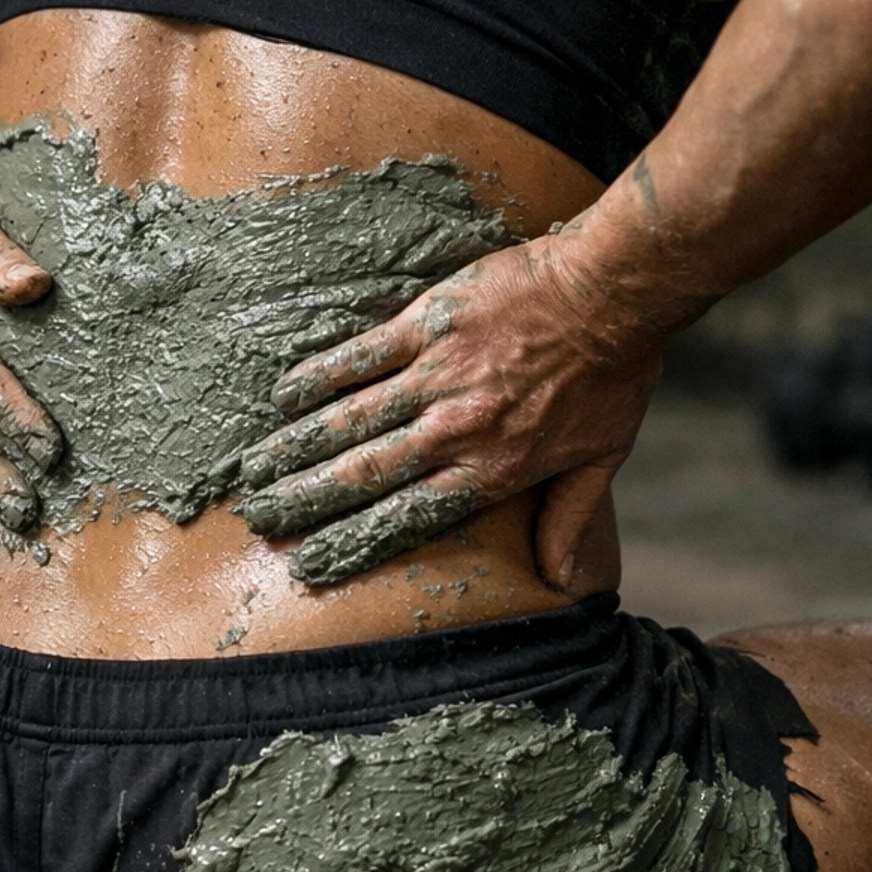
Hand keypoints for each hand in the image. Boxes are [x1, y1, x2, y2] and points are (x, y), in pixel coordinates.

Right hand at [237, 236, 662, 588]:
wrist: (612, 291)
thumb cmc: (615, 373)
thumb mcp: (602, 456)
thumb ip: (570, 517)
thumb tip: (560, 580)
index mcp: (493, 469)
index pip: (407, 518)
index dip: (353, 542)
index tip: (310, 562)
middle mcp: (455, 431)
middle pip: (364, 475)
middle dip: (306, 501)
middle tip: (262, 518)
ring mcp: (437, 377)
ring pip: (351, 422)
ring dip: (298, 448)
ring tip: (256, 470)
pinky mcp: (427, 327)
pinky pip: (360, 357)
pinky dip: (319, 378)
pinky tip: (284, 397)